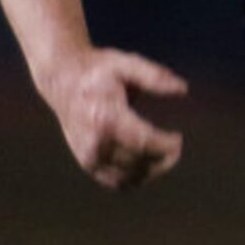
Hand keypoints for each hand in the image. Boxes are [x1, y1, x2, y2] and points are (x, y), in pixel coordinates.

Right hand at [44, 48, 187, 189]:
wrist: (62, 78)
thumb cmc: (99, 69)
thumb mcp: (126, 63)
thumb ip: (155, 77)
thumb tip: (182, 88)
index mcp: (105, 117)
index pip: (143, 142)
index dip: (166, 145)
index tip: (178, 139)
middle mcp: (94, 141)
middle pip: (138, 163)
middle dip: (163, 160)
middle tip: (175, 148)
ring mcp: (88, 155)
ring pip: (128, 177)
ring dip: (152, 171)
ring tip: (164, 156)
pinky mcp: (86, 162)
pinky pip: (114, 182)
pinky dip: (134, 179)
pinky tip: (148, 167)